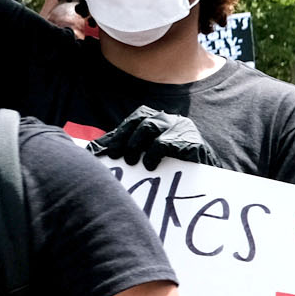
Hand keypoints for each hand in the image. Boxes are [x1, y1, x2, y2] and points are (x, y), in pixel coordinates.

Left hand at [88, 107, 215, 170]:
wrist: (203, 177)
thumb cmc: (171, 164)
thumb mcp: (146, 152)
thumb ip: (124, 147)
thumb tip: (91, 150)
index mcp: (159, 118)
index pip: (134, 120)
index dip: (118, 134)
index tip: (106, 152)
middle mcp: (170, 119)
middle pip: (142, 120)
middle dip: (125, 138)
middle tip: (117, 157)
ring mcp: (181, 127)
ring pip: (151, 126)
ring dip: (137, 145)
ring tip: (134, 162)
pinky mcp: (191, 141)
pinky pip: (165, 142)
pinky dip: (153, 153)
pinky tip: (149, 165)